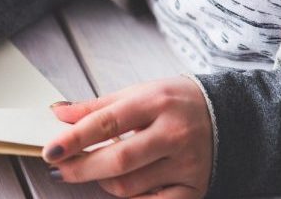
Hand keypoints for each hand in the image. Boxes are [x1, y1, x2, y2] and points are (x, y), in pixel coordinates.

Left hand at [43, 76, 211, 197]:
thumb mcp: (137, 93)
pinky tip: (123, 186)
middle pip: (117, 160)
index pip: (106, 123)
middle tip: (59, 168)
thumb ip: (96, 106)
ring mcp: (187, 164)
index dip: (74, 139)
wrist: (229, 115)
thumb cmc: (174, 102)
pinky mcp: (194, 188)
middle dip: (81, 168)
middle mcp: (174, 134)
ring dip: (102, 182)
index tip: (50, 150)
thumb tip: (58, 114)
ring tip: (96, 170)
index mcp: (156, 103)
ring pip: (130, 186)